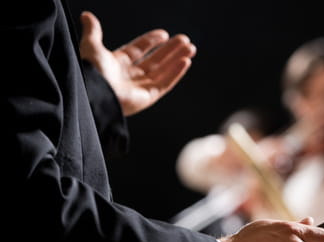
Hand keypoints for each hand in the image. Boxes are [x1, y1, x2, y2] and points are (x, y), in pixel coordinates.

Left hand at [79, 11, 196, 115]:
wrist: (94, 94)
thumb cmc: (90, 72)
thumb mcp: (91, 46)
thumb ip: (93, 31)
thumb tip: (87, 15)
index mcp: (117, 64)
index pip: (139, 50)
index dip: (152, 40)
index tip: (164, 34)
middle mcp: (130, 76)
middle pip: (155, 60)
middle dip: (171, 50)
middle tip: (185, 40)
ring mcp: (140, 87)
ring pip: (163, 71)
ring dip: (177, 59)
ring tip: (191, 48)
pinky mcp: (148, 97)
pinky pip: (165, 83)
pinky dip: (176, 73)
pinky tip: (185, 61)